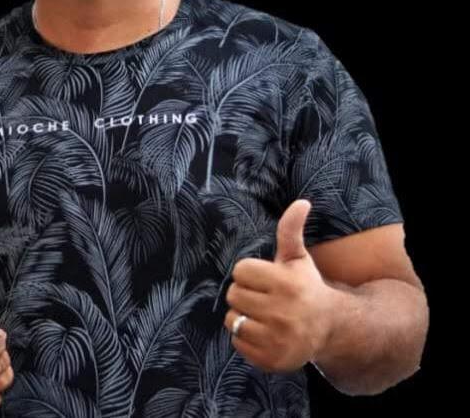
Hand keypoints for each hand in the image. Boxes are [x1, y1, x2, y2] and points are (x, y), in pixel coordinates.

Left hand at [224, 199, 334, 372]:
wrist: (329, 328)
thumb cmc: (305, 286)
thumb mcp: (297, 258)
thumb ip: (291, 229)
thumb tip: (301, 201)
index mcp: (286, 283)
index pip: (240, 271)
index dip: (249, 274)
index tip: (264, 279)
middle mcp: (283, 312)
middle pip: (233, 295)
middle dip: (244, 293)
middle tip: (263, 297)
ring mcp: (277, 338)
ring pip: (232, 319)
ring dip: (242, 316)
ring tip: (263, 315)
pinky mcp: (272, 360)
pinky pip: (237, 342)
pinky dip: (245, 338)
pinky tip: (264, 333)